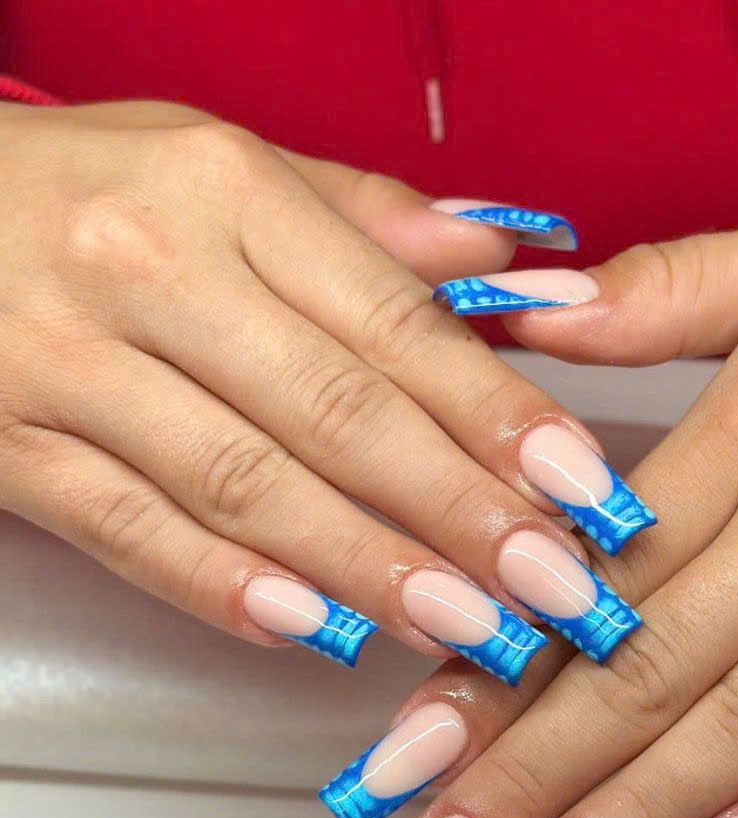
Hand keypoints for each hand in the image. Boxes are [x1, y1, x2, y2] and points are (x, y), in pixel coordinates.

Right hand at [0, 100, 648, 683]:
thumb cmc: (84, 189)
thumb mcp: (223, 166)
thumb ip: (367, 222)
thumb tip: (500, 262)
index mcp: (230, 193)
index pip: (397, 325)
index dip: (499, 415)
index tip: (580, 486)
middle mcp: (152, 272)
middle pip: (340, 413)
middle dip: (462, 512)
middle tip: (555, 585)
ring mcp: (68, 363)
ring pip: (247, 484)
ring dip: (368, 568)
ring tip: (467, 626)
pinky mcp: (7, 446)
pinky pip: (129, 530)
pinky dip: (226, 587)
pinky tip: (312, 630)